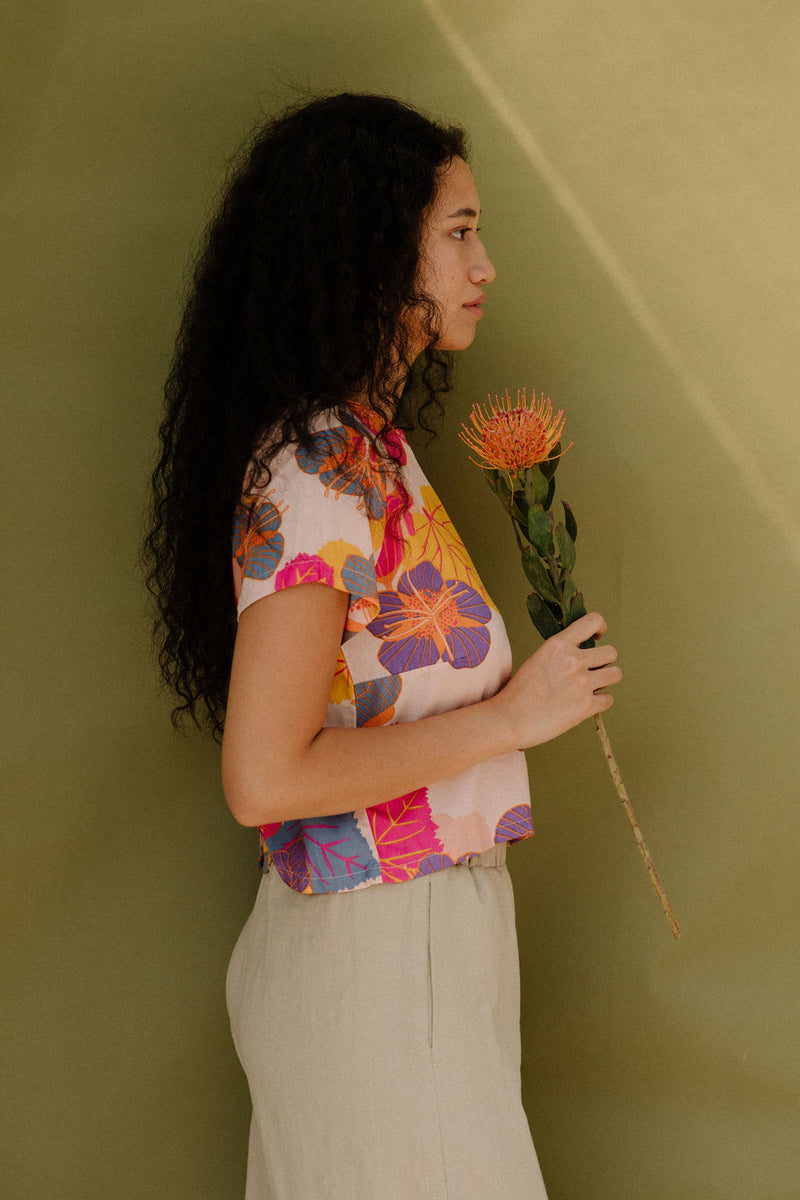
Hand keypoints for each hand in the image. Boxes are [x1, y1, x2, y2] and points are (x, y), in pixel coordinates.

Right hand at [492, 612, 620, 749]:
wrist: (509, 719)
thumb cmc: (518, 692)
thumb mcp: (537, 659)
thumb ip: (560, 653)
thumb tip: (581, 653)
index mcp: (558, 645)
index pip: (593, 621)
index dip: (600, 628)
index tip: (597, 638)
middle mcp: (573, 660)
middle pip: (611, 652)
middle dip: (604, 661)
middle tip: (591, 670)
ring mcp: (582, 683)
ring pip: (615, 674)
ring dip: (605, 680)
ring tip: (591, 686)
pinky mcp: (586, 706)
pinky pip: (609, 699)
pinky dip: (600, 702)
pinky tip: (585, 704)